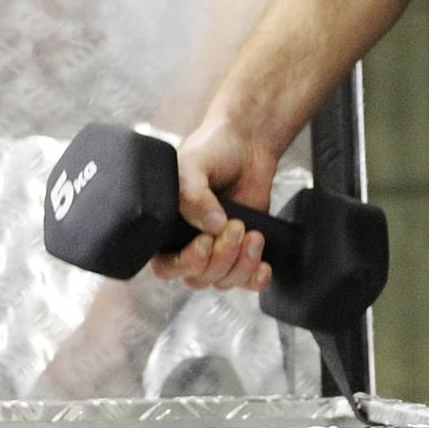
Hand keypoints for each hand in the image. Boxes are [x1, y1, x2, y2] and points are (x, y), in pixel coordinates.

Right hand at [160, 113, 278, 291]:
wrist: (245, 145)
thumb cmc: (211, 151)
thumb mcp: (192, 165)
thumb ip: (192, 193)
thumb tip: (211, 226)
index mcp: (165, 229)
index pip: (166, 266)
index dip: (186, 262)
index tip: (205, 241)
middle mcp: (187, 246)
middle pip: (197, 278)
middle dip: (221, 258)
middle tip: (236, 226)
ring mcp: (216, 253)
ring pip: (223, 281)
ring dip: (241, 264)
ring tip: (253, 233)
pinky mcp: (241, 254)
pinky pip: (245, 282)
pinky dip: (255, 279)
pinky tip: (263, 264)